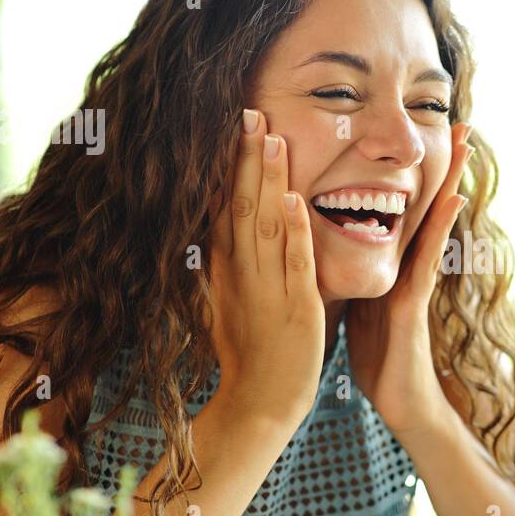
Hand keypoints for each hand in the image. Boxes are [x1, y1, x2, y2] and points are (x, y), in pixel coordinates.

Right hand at [206, 109, 324, 426]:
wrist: (261, 404)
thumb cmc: (250, 353)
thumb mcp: (229, 300)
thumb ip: (225, 262)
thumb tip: (214, 227)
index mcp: (229, 269)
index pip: (225, 206)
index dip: (228, 166)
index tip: (231, 125)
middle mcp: (244, 273)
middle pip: (242, 205)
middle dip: (246, 159)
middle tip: (250, 112)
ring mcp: (269, 290)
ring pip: (268, 226)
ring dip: (270, 182)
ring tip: (273, 139)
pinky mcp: (298, 310)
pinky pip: (296, 265)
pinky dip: (297, 233)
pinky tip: (300, 200)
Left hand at [346, 123, 471, 439]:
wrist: (397, 403)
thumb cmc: (379, 358)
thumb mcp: (364, 307)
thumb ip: (361, 278)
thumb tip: (342, 255)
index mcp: (392, 264)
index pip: (404, 209)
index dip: (413, 173)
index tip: (420, 134)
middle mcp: (409, 267)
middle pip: (426, 206)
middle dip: (444, 166)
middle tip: (462, 123)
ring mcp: (416, 283)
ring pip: (433, 224)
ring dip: (449, 182)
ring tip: (464, 145)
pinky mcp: (414, 304)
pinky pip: (426, 259)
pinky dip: (439, 228)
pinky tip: (450, 201)